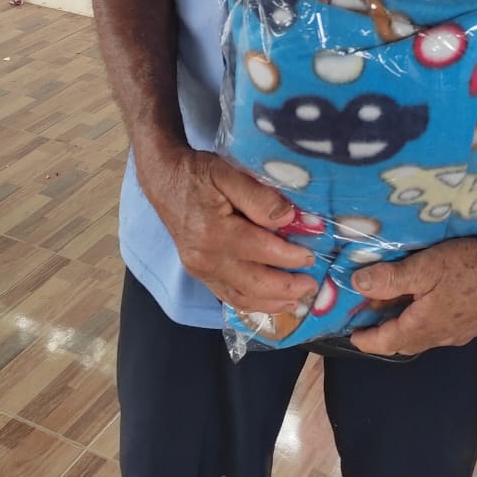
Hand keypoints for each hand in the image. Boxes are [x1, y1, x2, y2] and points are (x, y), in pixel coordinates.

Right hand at [141, 148, 317, 314]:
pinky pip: (227, 296)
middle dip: (287, 288)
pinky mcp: (197, 273)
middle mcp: (206, 258)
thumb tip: (289, 218)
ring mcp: (199, 270)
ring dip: (271, 303)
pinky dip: (251, 303)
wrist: (164, 180)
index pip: (263, 251)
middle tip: (312, 286)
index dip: (291, 257)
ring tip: (296, 301)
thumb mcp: (228, 173)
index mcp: (215, 233)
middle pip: (254, 283)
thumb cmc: (197, 173)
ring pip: (241, 297)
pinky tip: (268, 301)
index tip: (312, 256)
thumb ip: (259, 197)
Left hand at [348, 227, 476, 356]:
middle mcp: (440, 337)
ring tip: (394, 311)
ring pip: (424, 337)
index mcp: (423, 327)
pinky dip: (425, 323)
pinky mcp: (473, 325)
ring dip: (406, 328)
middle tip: (369, 321)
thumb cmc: (466, 266)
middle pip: (405, 343)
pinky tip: (427, 306)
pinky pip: (441, 331)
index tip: (352, 336)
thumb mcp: (424, 267)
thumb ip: (390, 278)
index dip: (367, 340)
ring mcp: (459, 333)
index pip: (387, 342)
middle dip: (385, 336)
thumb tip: (356, 284)